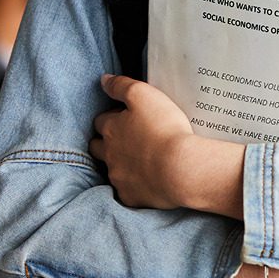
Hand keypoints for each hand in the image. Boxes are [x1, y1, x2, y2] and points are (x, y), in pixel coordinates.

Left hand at [89, 74, 194, 208]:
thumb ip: (120, 85)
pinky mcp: (131, 197)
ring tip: (141, 159)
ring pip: (112, 169)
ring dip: (121, 163)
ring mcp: (118, 177)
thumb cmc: (164, 128)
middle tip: (126, 138)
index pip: (101, 120)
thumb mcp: (143, 94)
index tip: (126, 117)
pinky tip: (148, 180)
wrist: (181, 169)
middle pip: (97, 146)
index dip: (113, 117)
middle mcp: (109, 154)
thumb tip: (103, 80)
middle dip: (106, 142)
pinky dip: (134, 185)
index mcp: (111, 129)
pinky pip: (126, 191)